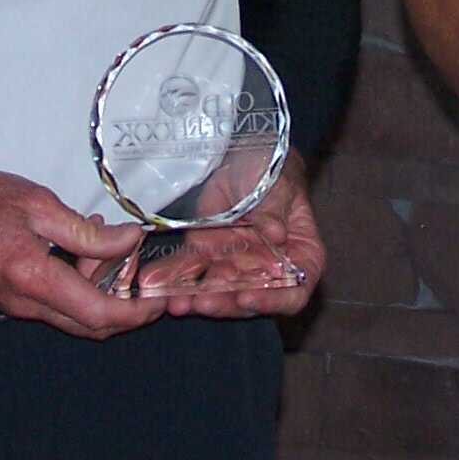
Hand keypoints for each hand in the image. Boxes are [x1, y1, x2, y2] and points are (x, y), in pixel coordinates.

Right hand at [0, 161, 164, 338]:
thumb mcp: (36, 204)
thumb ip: (85, 231)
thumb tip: (128, 242)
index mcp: (34, 279)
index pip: (98, 314)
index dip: (136, 312)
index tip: (160, 298)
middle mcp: (26, 304)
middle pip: (90, 325)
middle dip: (127, 308)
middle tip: (147, 274)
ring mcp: (16, 305)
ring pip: (74, 315)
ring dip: (102, 292)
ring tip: (111, 246)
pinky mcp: (10, 298)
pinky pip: (55, 303)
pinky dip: (79, 285)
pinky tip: (83, 248)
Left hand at [149, 152, 324, 319]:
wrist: (246, 157)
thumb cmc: (274, 171)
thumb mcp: (279, 185)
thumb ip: (276, 210)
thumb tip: (277, 234)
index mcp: (300, 256)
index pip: (294, 291)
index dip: (272, 300)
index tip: (247, 298)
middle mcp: (269, 269)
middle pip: (251, 295)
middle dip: (225, 301)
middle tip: (204, 302)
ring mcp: (237, 264)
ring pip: (219, 288)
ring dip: (198, 296)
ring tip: (178, 302)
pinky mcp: (208, 253)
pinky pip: (192, 268)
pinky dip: (175, 276)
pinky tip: (157, 282)